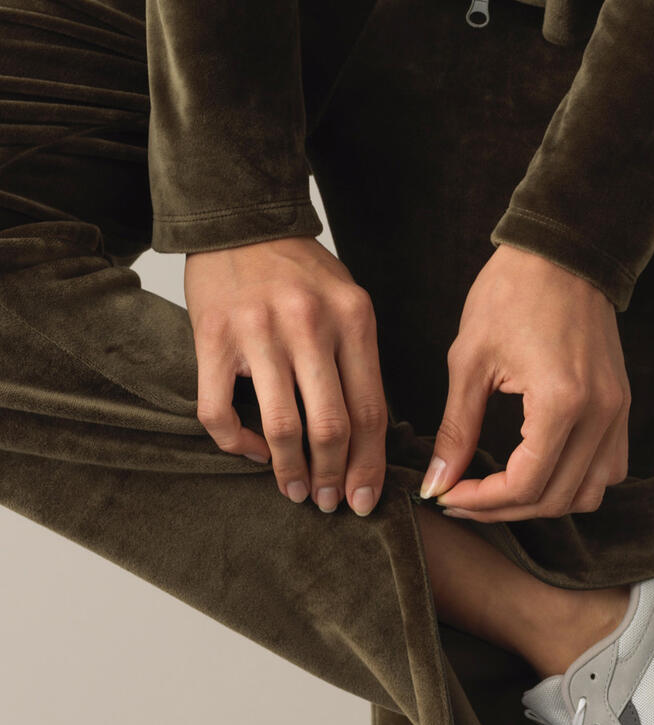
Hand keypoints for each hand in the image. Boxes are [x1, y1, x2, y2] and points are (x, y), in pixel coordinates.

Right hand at [184, 236, 388, 515]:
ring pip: (282, 427)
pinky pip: (220, 413)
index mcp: (353, 317)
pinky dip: (239, 444)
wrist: (240, 221)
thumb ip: (359, 361)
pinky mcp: (211, 338)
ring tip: (297, 491)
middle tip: (332, 503)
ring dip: (291, 471)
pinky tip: (254, 453)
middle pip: (331, 426)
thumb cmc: (300, 272)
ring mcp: (258, 331)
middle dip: (335, 477)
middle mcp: (309, 324)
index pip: (371, 410)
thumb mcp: (347, 303)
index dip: (370, 465)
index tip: (367, 498)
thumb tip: (367, 440)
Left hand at [420, 244, 630, 521]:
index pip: (525, 485)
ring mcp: (618, 413)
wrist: (562, 252)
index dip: (481, 502)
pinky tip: (536, 469)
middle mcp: (600, 415)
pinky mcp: (621, 407)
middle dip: (503, 509)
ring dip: (542, 502)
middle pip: (555, 499)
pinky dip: (574, 482)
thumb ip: (455, 431)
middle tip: (460, 497)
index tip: (446, 495)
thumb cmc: (511, 294)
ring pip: (588, 494)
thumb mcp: (469, 360)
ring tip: (498, 491)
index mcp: (561, 402)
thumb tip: (436, 483)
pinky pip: (608, 469)